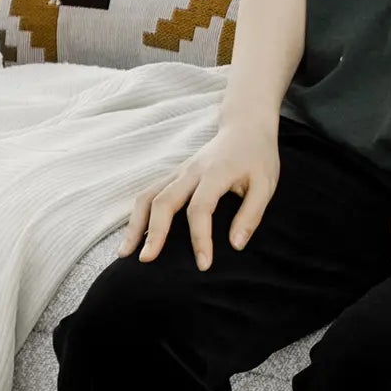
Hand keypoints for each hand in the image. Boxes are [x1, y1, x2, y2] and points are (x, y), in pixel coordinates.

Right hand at [120, 117, 279, 269]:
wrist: (244, 126)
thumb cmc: (258, 157)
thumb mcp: (266, 184)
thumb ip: (252, 214)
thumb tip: (236, 245)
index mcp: (215, 173)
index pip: (200, 208)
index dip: (200, 238)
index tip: (203, 264)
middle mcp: (191, 171)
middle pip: (163, 201)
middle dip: (153, 232)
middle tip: (147, 260)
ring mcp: (178, 171)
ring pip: (148, 196)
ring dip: (134, 224)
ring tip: (125, 253)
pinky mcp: (173, 175)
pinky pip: (148, 194)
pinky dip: (137, 215)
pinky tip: (132, 236)